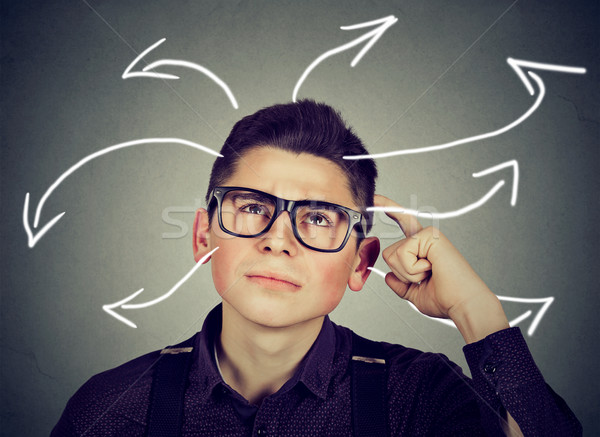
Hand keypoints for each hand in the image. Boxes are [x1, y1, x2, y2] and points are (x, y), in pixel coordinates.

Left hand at [375, 194, 508, 342]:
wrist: (463, 305)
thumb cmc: (446, 300)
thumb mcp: (415, 293)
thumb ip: (400, 285)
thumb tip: (388, 277)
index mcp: (423, 248)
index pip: (403, 223)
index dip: (388, 209)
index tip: (375, 198)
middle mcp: (425, 238)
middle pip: (388, 253)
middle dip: (401, 274)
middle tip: (426, 278)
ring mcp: (428, 235)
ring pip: (393, 255)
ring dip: (408, 273)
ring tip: (430, 275)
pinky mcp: (430, 236)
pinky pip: (402, 254)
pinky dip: (413, 269)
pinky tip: (431, 269)